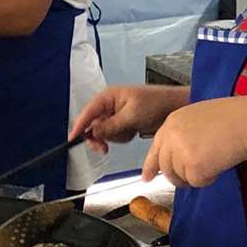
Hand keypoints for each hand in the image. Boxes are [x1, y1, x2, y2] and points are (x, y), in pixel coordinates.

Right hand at [70, 85, 189, 153]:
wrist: (173, 108)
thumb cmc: (154, 104)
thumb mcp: (131, 115)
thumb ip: (111, 125)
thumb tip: (93, 132)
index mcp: (108, 97)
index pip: (88, 112)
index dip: (79, 126)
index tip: (72, 139)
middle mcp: (109, 106)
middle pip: (92, 125)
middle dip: (99, 137)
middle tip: (104, 149)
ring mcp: (115, 115)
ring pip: (104, 133)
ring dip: (115, 137)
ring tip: (130, 131)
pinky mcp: (123, 124)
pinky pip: (115, 136)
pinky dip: (122, 137)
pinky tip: (133, 131)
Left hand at [142, 97, 246, 186]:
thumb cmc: (235, 118)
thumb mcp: (201, 119)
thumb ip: (185, 134)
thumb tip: (179, 157)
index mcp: (173, 121)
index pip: (156, 147)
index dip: (151, 164)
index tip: (147, 177)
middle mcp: (171, 135)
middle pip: (166, 167)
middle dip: (179, 175)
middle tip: (199, 172)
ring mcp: (180, 151)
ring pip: (181, 177)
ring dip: (198, 174)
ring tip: (216, 158)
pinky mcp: (193, 166)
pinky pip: (197, 182)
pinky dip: (209, 177)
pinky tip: (220, 162)